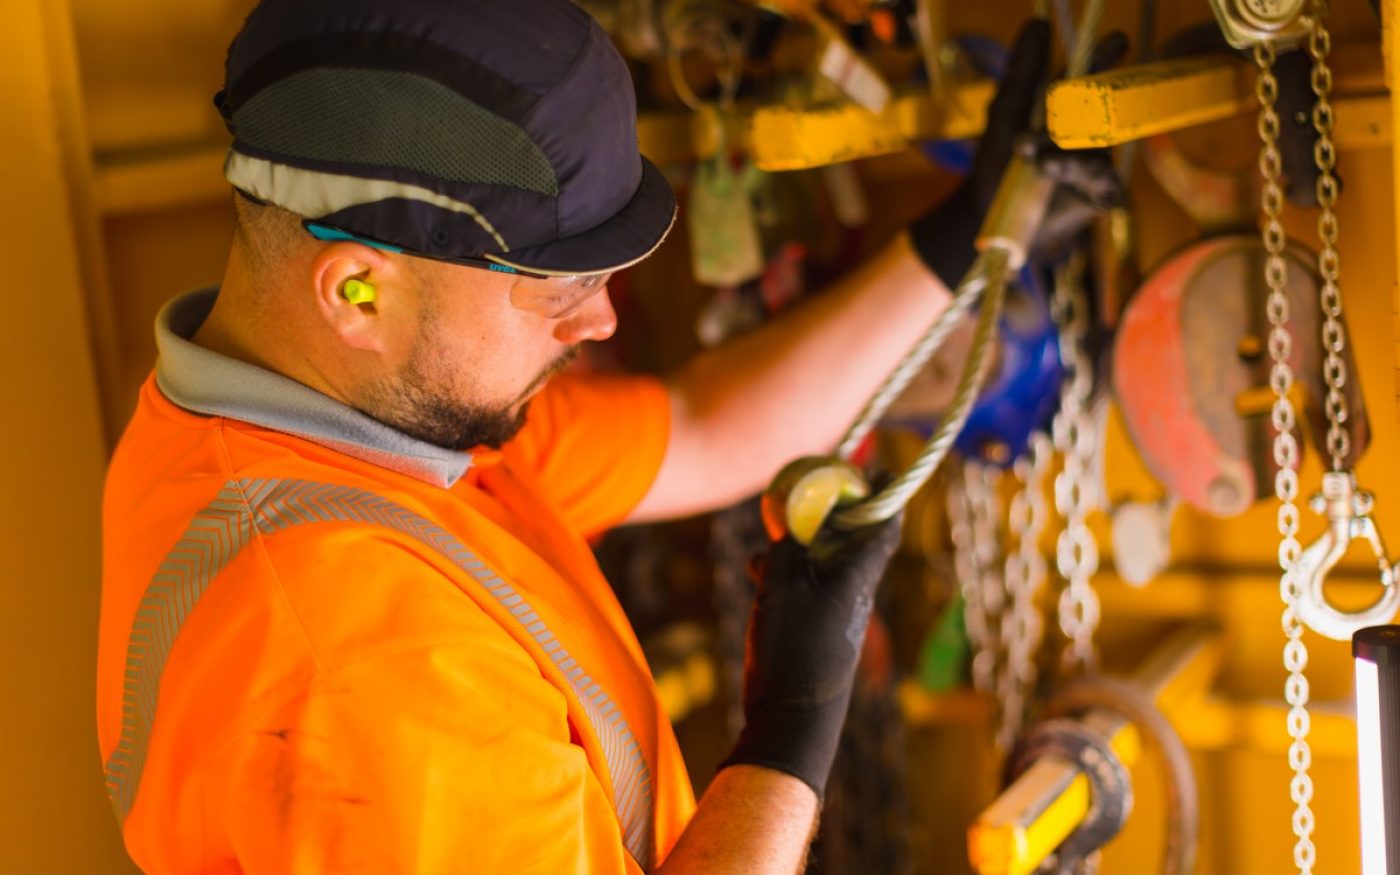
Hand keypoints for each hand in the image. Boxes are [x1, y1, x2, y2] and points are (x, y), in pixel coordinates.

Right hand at [718, 517, 901, 797]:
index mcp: (857, 576)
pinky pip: (806, 587)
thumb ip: (786, 547)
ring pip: (823, 562)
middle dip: (830, 512)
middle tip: (807, 490)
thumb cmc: (793, 648)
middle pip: (852, 539)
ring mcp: (834, 612)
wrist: (792, 718)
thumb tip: (789, 521)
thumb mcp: (781, 585)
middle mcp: (852, 591)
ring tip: (769, 533)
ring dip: (800, 543)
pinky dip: (785, 572)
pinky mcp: (815, 630)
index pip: (884, 526)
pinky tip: (757, 570)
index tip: (873, 470)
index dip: (883, 495)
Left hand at [909, 20, 1126, 285]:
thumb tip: (1036, 24)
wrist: (986, 217)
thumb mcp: (1007, 113)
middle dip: (1101, 98)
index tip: (1118, 40)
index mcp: (1067, 111)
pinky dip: (1076, 173)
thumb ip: (1024, 71)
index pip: (1091, 79)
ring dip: (1066, 149)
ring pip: (1098, 146)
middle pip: (1104, 110)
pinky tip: (1050, 169)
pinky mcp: (1098, 195)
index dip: (1105, 59)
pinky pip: (1102, 179)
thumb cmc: (996, 164)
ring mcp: (1095, 164)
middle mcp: (1087, 134)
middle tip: (1082, 101)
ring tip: (1033, 155)